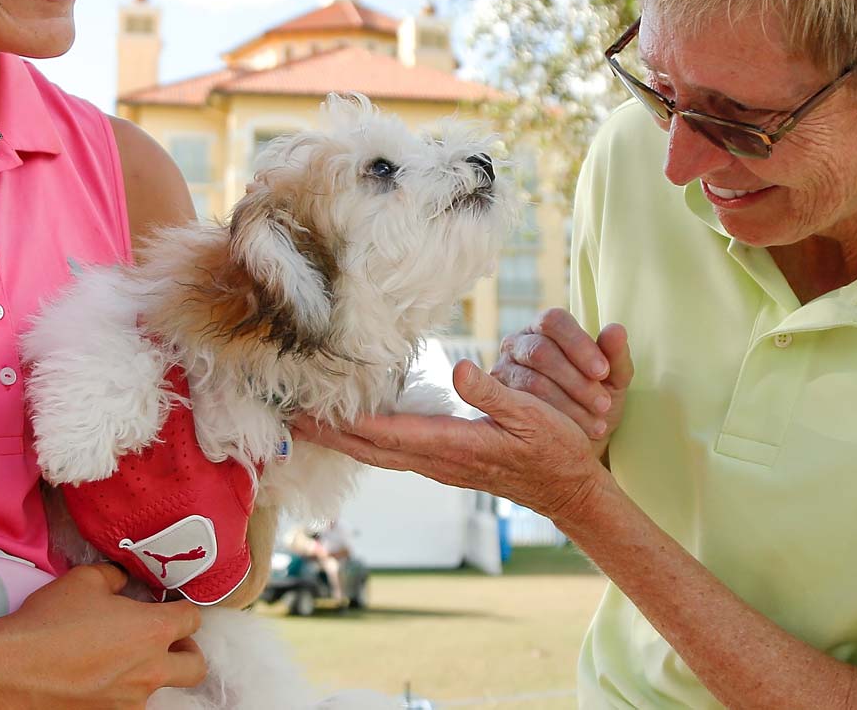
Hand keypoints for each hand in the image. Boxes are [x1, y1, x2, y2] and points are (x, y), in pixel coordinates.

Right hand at [0, 563, 205, 706]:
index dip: (183, 609)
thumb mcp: (83, 580)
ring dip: (149, 674)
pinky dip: (120, 693)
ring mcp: (131, 702)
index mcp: (153, 631)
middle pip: (195, 666)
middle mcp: (151, 671)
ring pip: (159, 689)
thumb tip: (123, 582)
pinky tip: (97, 680)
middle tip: (167, 642)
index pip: (192, 619)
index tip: (170, 608)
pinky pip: (128, 705)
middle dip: (187, 651)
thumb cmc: (48, 622)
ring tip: (120, 662)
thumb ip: (114, 578)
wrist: (11, 670)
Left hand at [296, 358, 619, 524]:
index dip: (346, 423)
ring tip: (308, 423)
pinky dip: (365, 441)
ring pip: (377, 453)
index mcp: (453, 446)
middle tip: (289, 418)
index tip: (311, 411)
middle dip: (328, 434)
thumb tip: (461, 367)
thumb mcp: (534, 418)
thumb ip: (495, 394)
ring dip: (341, 439)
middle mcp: (437, 460)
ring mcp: (438, 465)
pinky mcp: (443, 463)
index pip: (387, 434)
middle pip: (369, 448)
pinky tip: (354, 430)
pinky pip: (392, 453)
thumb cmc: (555, 452)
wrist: (568, 490)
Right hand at [493, 309, 631, 456]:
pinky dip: (553, 421)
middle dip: (576, 381)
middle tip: (603, 404)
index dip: (578, 344)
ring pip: (531, 382)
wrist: (579, 441)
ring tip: (596, 423)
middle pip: (540, 351)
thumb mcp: (614, 380)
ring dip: (568, 404)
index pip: (554, 321)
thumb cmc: (595, 400)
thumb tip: (616, 330)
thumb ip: (616, 355)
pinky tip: (574, 432)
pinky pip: (521, 408)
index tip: (602, 371)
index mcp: (547, 328)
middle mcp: (519, 343)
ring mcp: (504, 369)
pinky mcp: (498, 398)